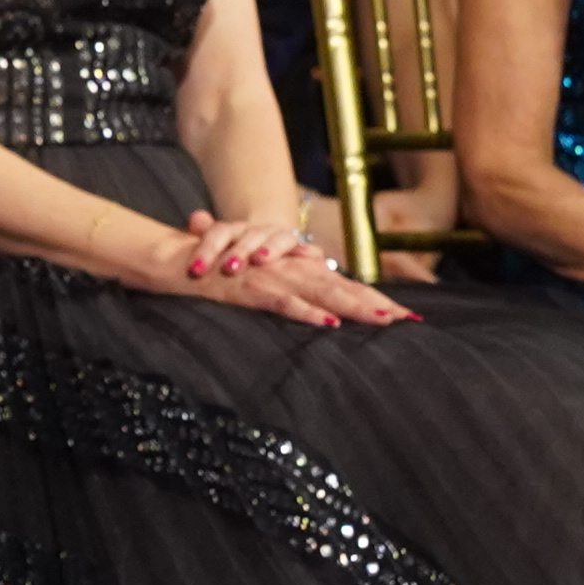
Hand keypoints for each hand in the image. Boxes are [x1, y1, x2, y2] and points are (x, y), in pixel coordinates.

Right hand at [148, 210, 405, 326]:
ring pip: (319, 293)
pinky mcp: (250, 288)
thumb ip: (282, 289)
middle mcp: (287, 269)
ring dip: (352, 307)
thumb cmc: (216, 272)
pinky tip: (328, 324)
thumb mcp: (254, 282)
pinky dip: (305, 313)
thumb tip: (313, 300)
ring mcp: (271, 277)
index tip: (402, 317)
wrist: (175, 260)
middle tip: (408, 321)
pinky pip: (282, 302)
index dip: (370, 299)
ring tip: (382, 321)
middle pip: (339, 288)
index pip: (338, 284)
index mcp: (292, 269)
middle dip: (374, 305)